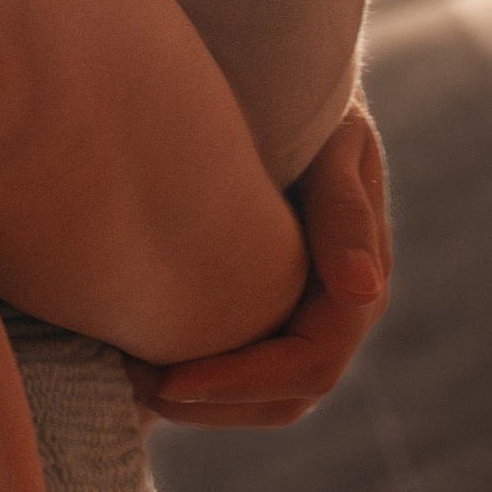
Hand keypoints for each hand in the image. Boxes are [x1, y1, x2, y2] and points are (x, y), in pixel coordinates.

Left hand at [128, 100, 389, 431]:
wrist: (286, 87)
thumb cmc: (306, 105)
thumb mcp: (333, 142)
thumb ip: (344, 208)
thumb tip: (361, 289)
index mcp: (359, 279)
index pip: (312, 362)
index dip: (242, 380)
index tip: (168, 379)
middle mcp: (339, 309)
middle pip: (288, 396)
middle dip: (213, 404)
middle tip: (132, 387)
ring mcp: (308, 314)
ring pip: (266, 399)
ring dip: (203, 404)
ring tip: (129, 381)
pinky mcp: (272, 308)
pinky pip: (243, 369)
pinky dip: (198, 380)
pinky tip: (137, 360)